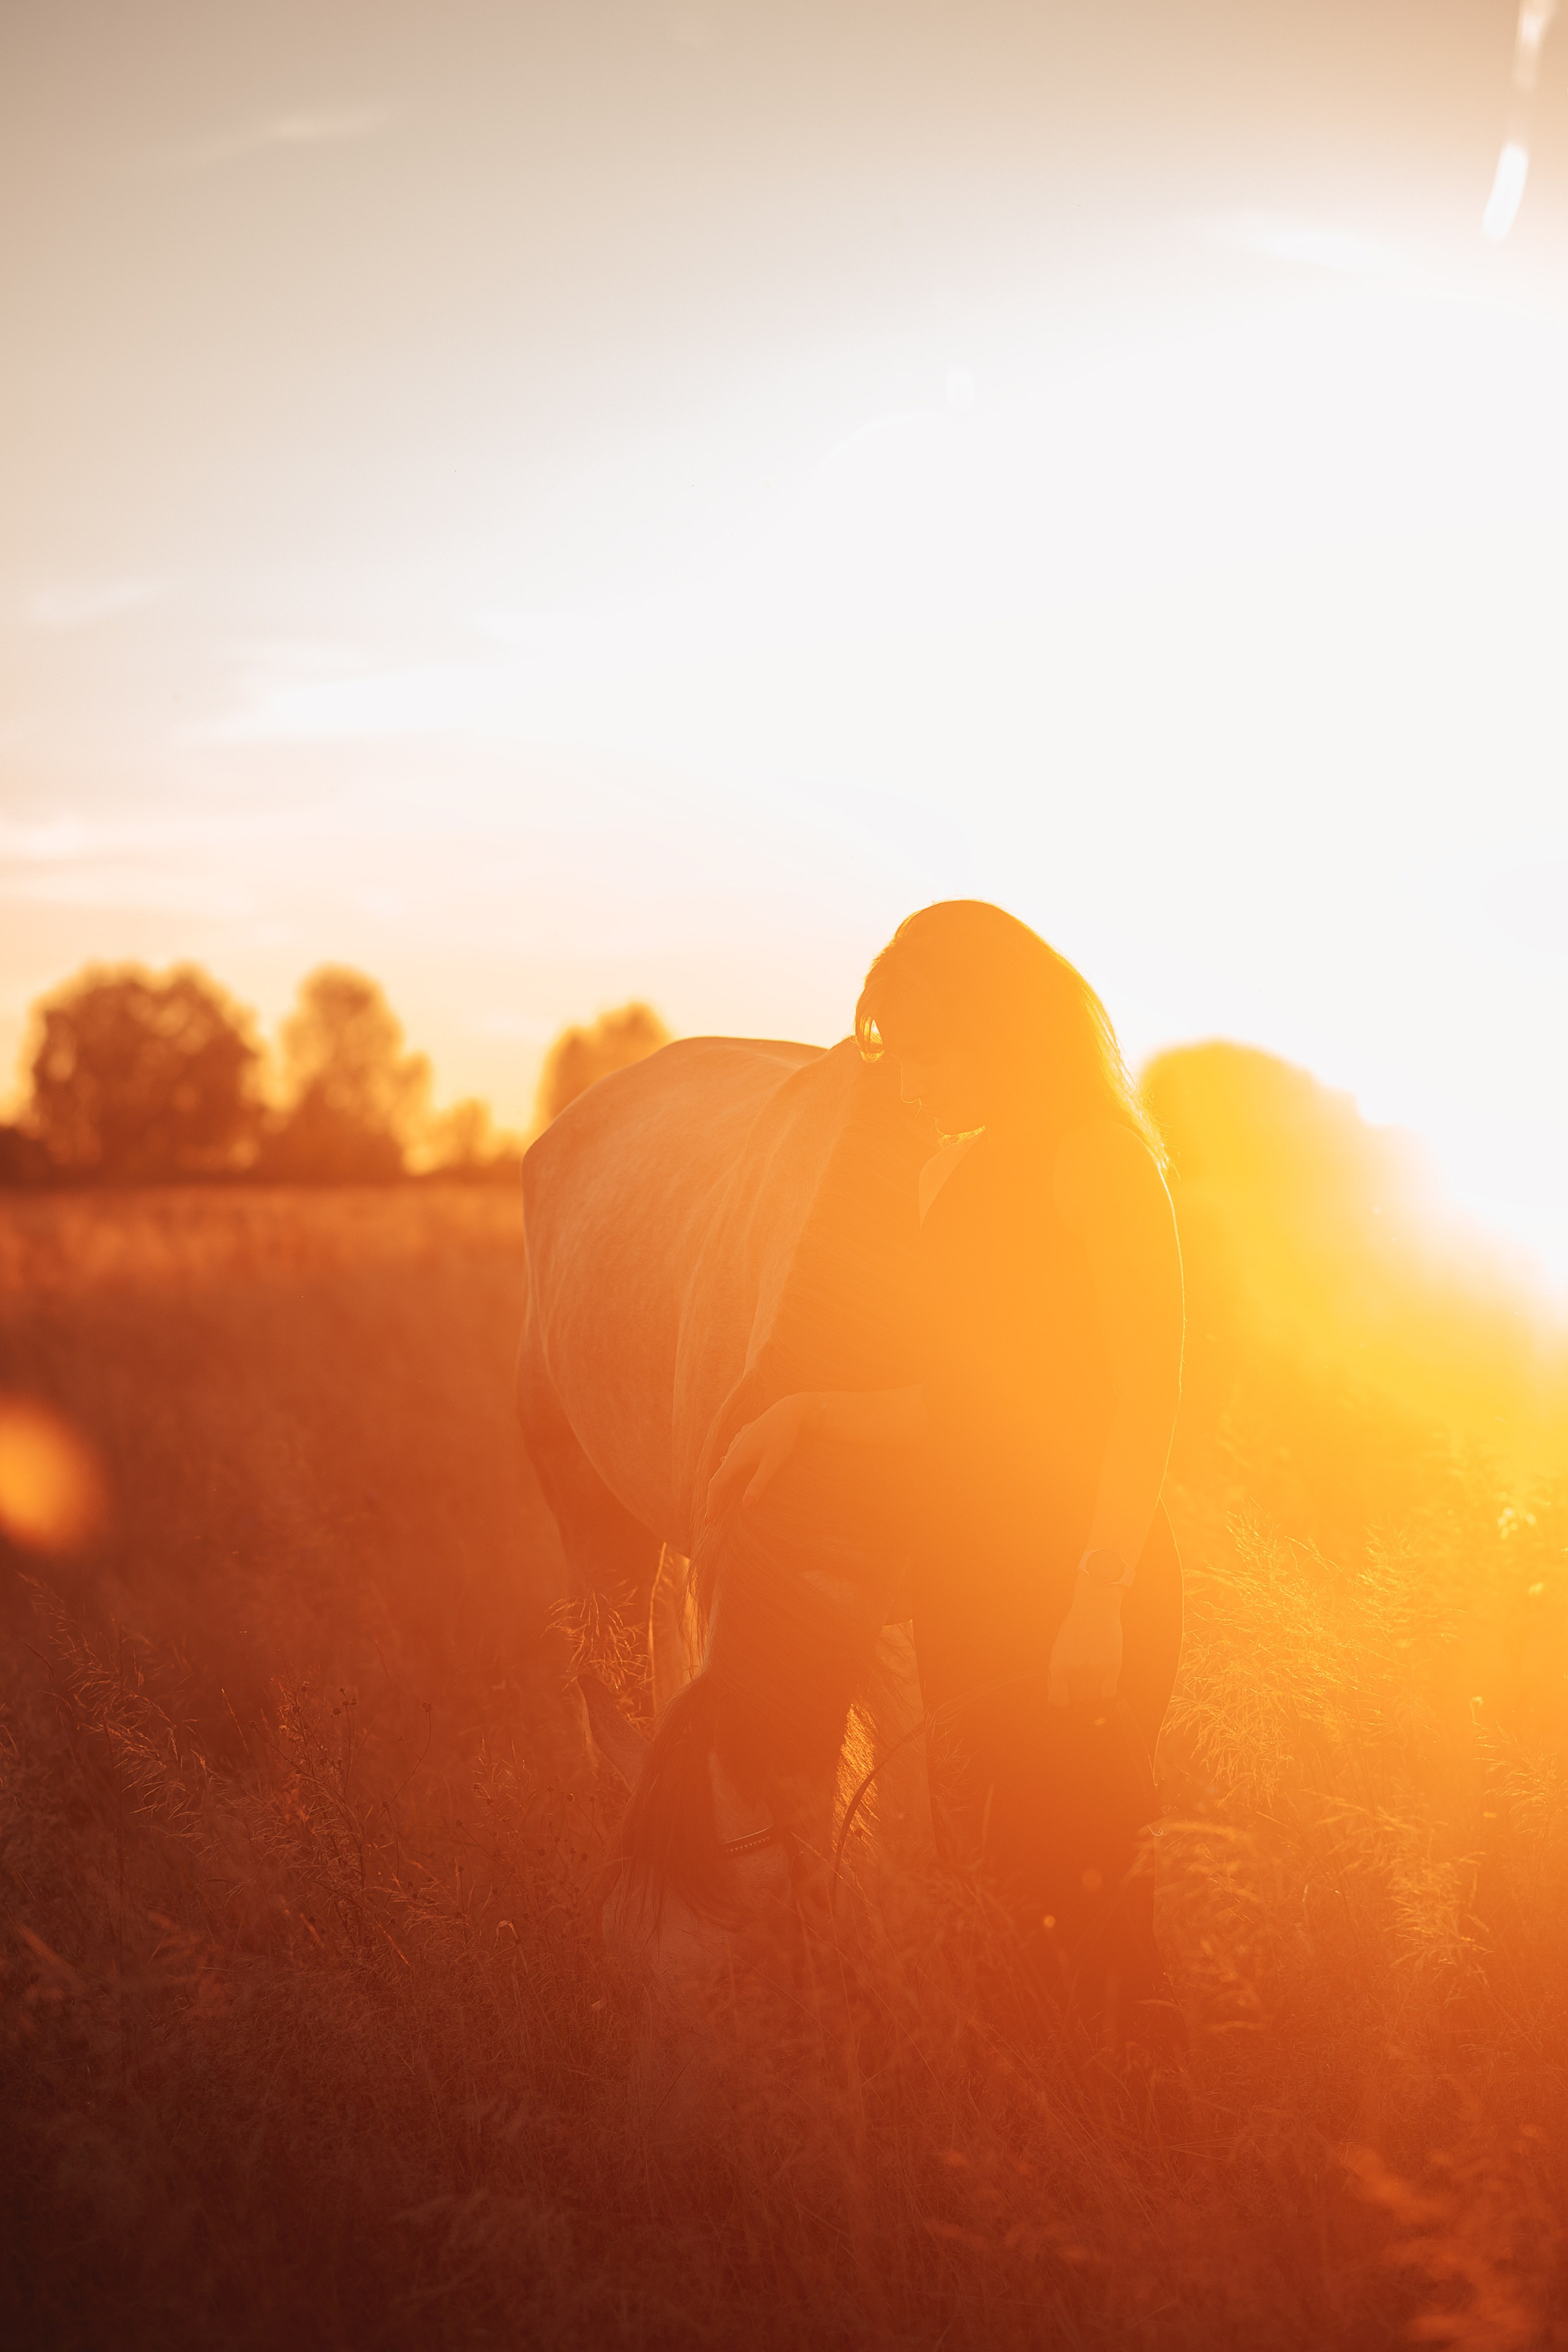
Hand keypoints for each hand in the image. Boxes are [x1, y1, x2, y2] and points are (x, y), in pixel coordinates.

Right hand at [704, 1395, 814, 1520]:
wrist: (788, 1410)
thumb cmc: (782, 1436)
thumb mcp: (773, 1462)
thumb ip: (759, 1483)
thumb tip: (746, 1505)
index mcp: (736, 1457)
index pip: (717, 1485)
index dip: (711, 1503)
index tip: (708, 1520)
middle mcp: (732, 1449)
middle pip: (718, 1477)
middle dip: (715, 1497)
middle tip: (712, 1516)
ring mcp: (737, 1442)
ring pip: (724, 1467)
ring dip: (722, 1484)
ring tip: (722, 1499)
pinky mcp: (743, 1438)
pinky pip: (731, 1458)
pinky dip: (730, 1471)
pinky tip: (734, 1475)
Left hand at [1047, 1575, 1122, 1707]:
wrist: (1095, 1609)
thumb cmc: (1074, 1628)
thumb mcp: (1058, 1650)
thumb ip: (1055, 1675)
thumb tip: (1054, 1700)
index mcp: (1059, 1666)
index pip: (1059, 1700)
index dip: (1062, 1700)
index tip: (1065, 1695)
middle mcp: (1076, 1670)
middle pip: (1078, 1698)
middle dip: (1078, 1691)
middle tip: (1081, 1676)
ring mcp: (1095, 1669)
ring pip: (1093, 1697)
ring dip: (1092, 1690)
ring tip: (1092, 1673)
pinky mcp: (1112, 1667)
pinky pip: (1109, 1693)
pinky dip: (1106, 1690)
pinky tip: (1104, 1680)